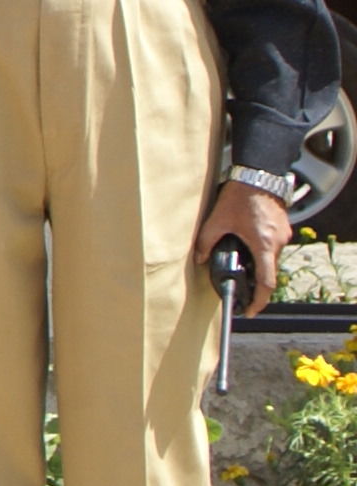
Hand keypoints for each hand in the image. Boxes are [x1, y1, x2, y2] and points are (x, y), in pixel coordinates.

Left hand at [197, 178, 295, 317]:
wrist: (259, 174)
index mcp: (263, 245)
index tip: (251, 311)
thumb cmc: (240, 195)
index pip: (266, 282)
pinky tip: (248, 244)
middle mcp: (278, 243)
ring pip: (271, 258)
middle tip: (240, 286)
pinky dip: (262, 250)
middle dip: (255, 280)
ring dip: (258, 263)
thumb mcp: (217, 220)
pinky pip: (273, 246)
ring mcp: (284, 235)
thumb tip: (200, 259)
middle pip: (269, 271)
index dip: (259, 300)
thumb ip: (206, 241)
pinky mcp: (283, 228)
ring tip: (241, 261)